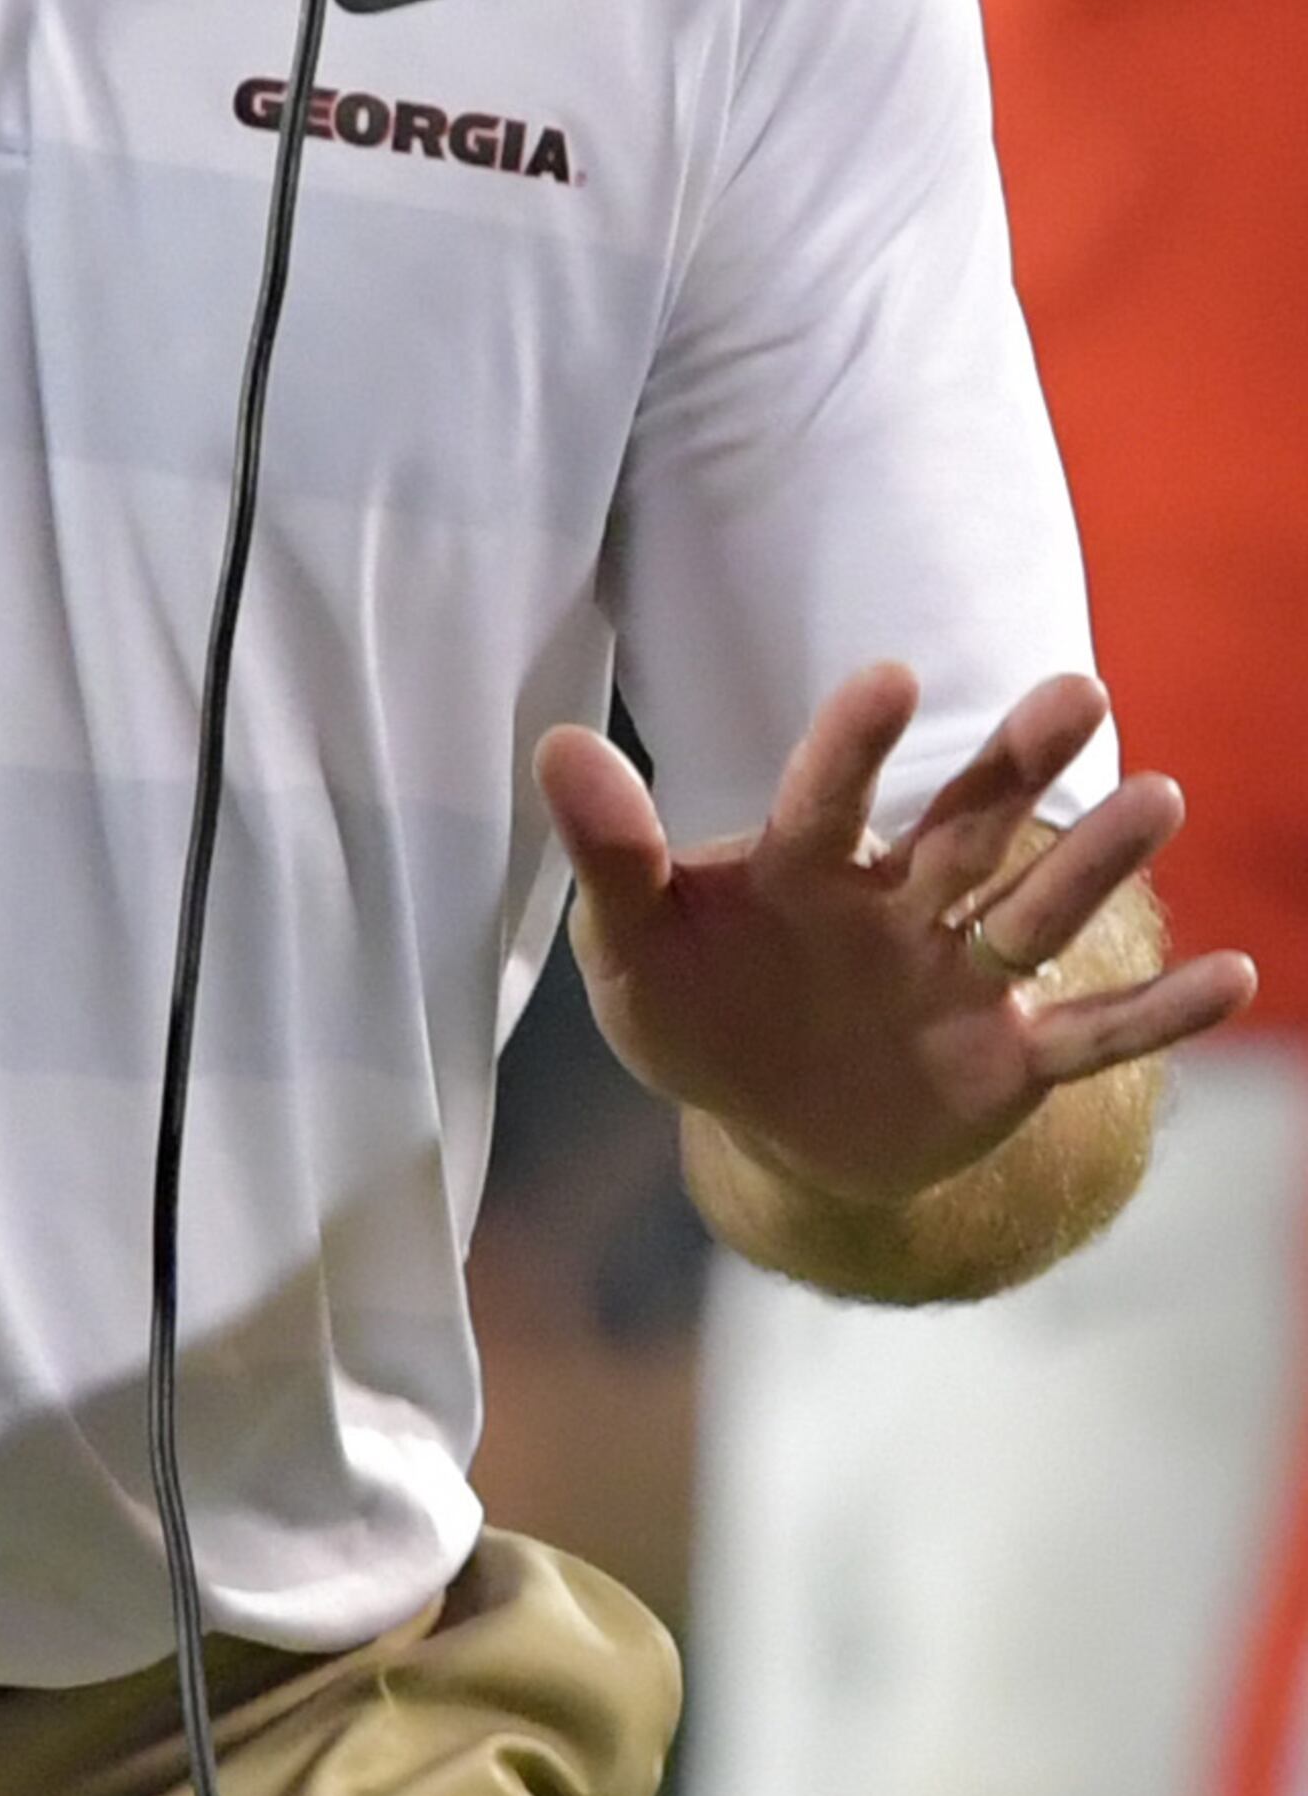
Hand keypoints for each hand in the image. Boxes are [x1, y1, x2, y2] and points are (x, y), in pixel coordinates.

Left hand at [537, 662, 1256, 1208]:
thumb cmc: (697, 1007)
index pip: (830, 799)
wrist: (770, 1120)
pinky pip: (1091, 1038)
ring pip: (1036, 914)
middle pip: (964, 829)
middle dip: (1015, 764)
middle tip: (1078, 688)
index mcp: (802, 872)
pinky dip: (1158, 1015)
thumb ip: (611, 857)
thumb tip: (556, 744)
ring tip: (1159, 798)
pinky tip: (1238, 977)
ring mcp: (958, 984)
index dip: (857, 743)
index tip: (891, 675)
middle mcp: (897, 910)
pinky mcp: (1005, 1063)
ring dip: (1096, 865)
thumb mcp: (634, 947)